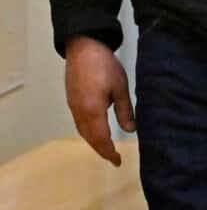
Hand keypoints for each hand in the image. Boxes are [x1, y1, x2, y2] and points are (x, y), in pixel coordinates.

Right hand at [64, 36, 134, 166]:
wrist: (83, 48)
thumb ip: (125, 110)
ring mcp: (73, 107)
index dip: (109, 152)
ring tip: (107, 148)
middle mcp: (79, 112)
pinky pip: (79, 123)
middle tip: (114, 158)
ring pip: (83, 131)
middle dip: (101, 150)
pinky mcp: (72, 100)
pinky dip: (88, 132)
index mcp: (92, 110)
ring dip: (94, 142)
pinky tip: (96, 131)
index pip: (101, 138)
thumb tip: (131, 130)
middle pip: (90, 138)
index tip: (118, 161)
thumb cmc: (105, 66)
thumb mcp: (120, 87)